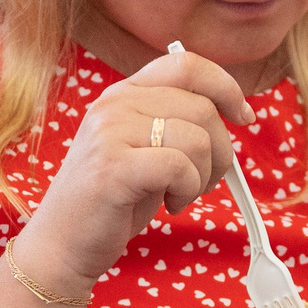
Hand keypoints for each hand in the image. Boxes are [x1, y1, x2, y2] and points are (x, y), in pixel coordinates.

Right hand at [7, 48, 253, 300]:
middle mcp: (115, 103)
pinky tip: (170, 205)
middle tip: (203, 181)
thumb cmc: (114, 200)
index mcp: (125, 93)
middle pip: (203, 108)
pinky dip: (188, 192)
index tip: (243, 117)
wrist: (64, 243)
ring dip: (204, 176)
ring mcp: (110, 132)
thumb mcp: (146, 148)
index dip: (225, 87)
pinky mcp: (113, 166)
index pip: (187, 64)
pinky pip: (181, 167)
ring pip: (197, 138)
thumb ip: (177, 122)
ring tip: (180, 194)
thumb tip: (234, 113)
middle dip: (220, 151)